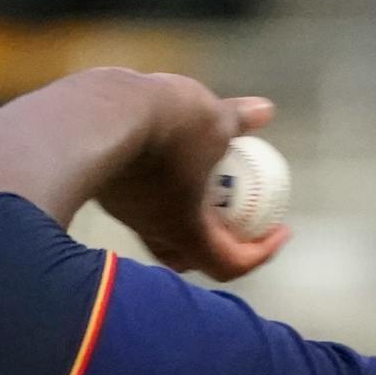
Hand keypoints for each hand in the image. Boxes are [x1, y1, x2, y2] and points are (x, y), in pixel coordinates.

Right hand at [97, 73, 291, 281]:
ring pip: (160, 226)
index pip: (229, 264)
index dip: (261, 253)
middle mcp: (153, 230)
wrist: (94, 110)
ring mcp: (125, 211)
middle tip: (240, 217)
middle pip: (190, 255)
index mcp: (186, 230)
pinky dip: (163, 185)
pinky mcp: (107, 186)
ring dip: (188, 213)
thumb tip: (265, 111)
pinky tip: (170, 151)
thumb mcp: (214, 118)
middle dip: (219, 243)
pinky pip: (142, 197)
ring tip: (206, 180)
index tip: (280, 229)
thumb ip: (238, 121)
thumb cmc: (165, 124)